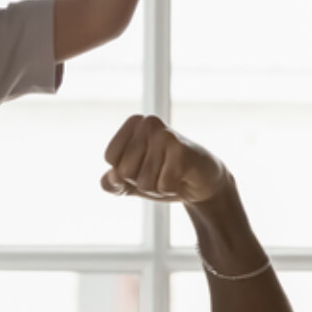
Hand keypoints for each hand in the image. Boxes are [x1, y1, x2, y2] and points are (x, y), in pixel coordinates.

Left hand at [99, 115, 230, 203]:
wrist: (201, 182)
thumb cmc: (163, 176)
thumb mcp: (131, 182)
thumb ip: (112, 183)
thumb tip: (111, 177)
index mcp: (134, 123)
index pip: (110, 157)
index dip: (124, 172)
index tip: (144, 166)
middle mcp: (148, 122)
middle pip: (124, 171)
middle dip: (141, 182)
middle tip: (160, 172)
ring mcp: (165, 134)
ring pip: (143, 182)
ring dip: (157, 188)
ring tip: (171, 175)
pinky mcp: (182, 150)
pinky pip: (163, 185)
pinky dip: (170, 189)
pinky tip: (181, 178)